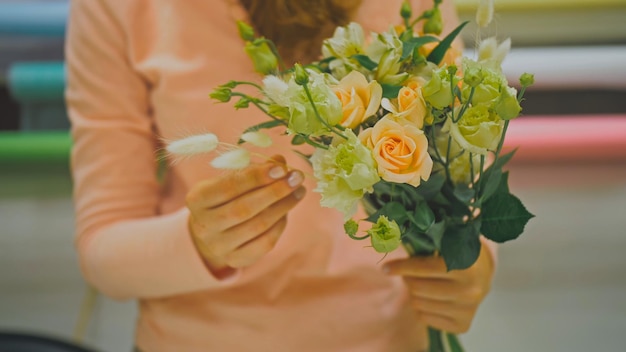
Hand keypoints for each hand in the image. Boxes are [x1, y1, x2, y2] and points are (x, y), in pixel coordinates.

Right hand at [186, 155, 304, 276]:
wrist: (212, 232)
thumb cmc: (224, 198)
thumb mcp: (230, 179)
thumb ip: (254, 169)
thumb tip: (280, 162)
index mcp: (197, 199)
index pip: (229, 187)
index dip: (257, 177)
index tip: (281, 168)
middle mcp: (204, 225)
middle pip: (244, 208)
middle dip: (275, 191)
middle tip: (296, 178)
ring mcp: (219, 246)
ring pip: (258, 226)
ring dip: (283, 206)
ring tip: (298, 192)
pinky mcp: (235, 259)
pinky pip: (264, 243)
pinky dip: (279, 226)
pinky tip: (286, 212)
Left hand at [383, 239, 494, 333]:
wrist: (483, 276)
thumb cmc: (457, 255)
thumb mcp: (448, 244)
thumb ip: (425, 242)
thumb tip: (390, 238)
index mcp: (467, 265)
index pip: (424, 268)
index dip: (401, 267)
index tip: (385, 268)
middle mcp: (470, 290)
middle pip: (418, 288)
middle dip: (407, 279)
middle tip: (409, 274)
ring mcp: (468, 310)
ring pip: (419, 304)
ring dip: (414, 293)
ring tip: (423, 284)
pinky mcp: (463, 325)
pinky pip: (425, 318)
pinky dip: (422, 308)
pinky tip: (432, 298)